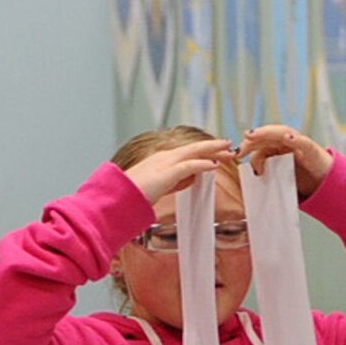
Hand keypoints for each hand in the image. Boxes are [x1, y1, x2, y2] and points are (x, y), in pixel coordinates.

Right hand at [123, 137, 237, 205]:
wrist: (116, 199)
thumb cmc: (131, 196)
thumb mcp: (156, 187)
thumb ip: (174, 182)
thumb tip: (190, 179)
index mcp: (159, 160)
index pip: (186, 152)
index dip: (202, 151)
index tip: (215, 152)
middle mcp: (163, 158)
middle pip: (194, 148)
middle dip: (213, 146)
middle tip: (229, 145)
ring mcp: (165, 163)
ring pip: (195, 152)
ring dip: (213, 150)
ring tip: (229, 151)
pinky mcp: (167, 173)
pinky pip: (190, 165)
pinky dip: (203, 164)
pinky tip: (214, 165)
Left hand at [238, 124, 331, 198]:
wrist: (325, 186)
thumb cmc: (299, 181)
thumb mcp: (277, 179)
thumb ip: (265, 176)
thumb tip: (245, 183)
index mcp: (278, 149)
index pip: (260, 143)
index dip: (247, 146)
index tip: (234, 155)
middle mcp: (288, 144)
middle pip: (268, 136)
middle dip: (252, 139)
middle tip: (239, 148)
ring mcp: (300, 146)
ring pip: (282, 134)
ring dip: (266, 133)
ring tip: (252, 135)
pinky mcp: (313, 152)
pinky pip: (304, 143)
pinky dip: (296, 140)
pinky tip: (288, 138)